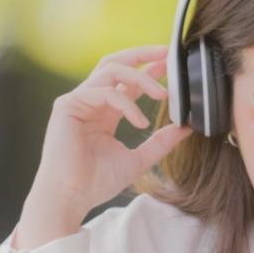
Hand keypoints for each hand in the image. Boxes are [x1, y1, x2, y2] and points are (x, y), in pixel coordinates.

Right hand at [32, 45, 192, 221]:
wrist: (70, 198)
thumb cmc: (96, 182)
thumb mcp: (138, 159)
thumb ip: (160, 143)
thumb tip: (186, 128)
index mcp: (103, 111)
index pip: (126, 81)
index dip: (148, 69)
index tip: (171, 64)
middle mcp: (90, 101)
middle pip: (114, 62)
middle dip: (141, 54)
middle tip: (167, 54)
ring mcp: (76, 101)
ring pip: (111, 71)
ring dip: (140, 78)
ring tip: (163, 94)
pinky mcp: (67, 106)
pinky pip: (104, 93)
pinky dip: (126, 104)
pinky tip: (140, 121)